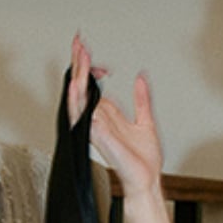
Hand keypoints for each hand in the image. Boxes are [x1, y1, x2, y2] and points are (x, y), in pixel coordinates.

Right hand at [67, 34, 163, 199]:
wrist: (147, 180)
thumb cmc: (144, 161)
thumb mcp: (146, 121)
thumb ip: (142, 99)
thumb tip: (141, 78)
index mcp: (108, 116)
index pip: (94, 85)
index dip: (93, 69)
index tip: (96, 57)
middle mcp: (99, 120)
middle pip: (84, 86)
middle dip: (81, 63)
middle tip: (78, 42)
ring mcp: (96, 128)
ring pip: (79, 98)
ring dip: (77, 76)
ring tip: (77, 55)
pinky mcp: (97, 136)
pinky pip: (82, 117)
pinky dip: (78, 101)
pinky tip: (76, 86)